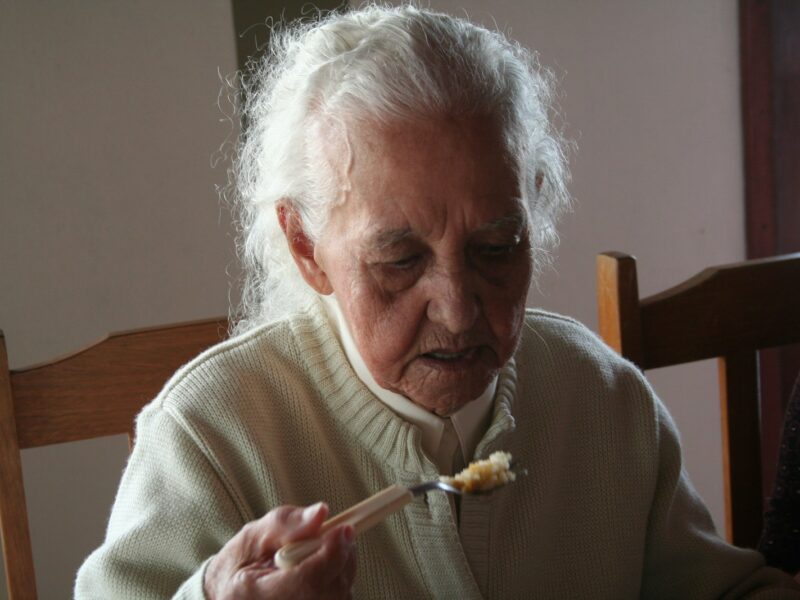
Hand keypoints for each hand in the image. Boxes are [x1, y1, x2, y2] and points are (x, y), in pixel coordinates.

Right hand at [204, 502, 356, 598]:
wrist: (232, 594)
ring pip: (341, 594)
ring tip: (322, 551)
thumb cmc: (240, 564)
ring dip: (342, 565)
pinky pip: (341, 598)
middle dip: (341, 555)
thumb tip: (321, 513)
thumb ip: (286, 524)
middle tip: (336, 532)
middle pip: (331, 588)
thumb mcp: (253, 537)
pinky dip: (340, 578)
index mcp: (259, 596)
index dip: (331, 553)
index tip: (342, 528)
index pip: (308, 581)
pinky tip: (324, 568)